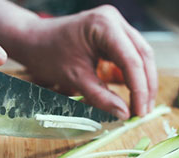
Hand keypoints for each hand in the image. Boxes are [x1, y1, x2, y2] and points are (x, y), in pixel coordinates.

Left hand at [6, 5, 157, 119]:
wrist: (33, 41)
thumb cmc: (48, 55)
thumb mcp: (75, 79)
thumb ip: (101, 97)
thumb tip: (124, 114)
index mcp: (104, 25)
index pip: (131, 60)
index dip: (139, 89)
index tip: (139, 113)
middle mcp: (115, 20)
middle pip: (143, 56)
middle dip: (145, 86)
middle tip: (143, 112)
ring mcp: (116, 25)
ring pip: (141, 56)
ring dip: (143, 82)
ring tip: (140, 106)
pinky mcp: (115, 35)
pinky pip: (132, 56)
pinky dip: (134, 75)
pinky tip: (134, 94)